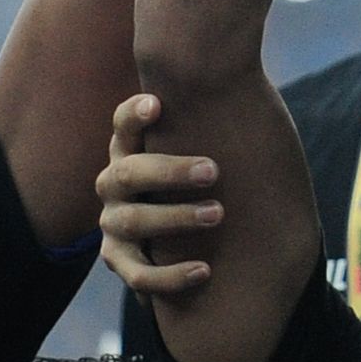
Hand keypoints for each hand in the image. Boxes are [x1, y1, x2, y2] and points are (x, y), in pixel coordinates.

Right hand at [97, 92, 222, 296]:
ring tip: (217, 214)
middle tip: (214, 171)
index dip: (133, 114)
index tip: (158, 103)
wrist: (181, 231)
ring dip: (175, 217)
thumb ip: (208, 123)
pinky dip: (170, 276)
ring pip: (133, 221)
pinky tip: (204, 270)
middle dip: (170, 170)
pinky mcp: (118, 259)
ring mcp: (112, 222)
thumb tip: (248, 86)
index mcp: (129, 149)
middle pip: (128, 172)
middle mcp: (113, 183)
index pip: (122, 126)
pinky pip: (138, 274)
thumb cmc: (197, 176)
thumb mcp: (198, 146)